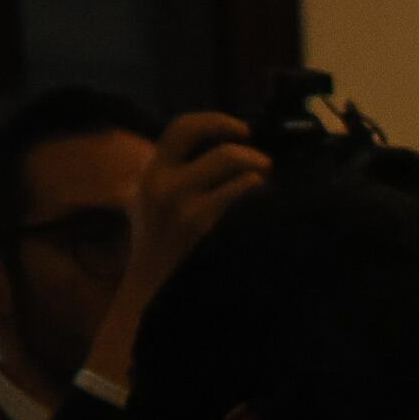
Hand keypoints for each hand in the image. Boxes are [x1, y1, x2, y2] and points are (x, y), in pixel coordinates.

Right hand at [84, 112, 269, 387]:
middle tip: (266, 167)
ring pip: (240, 169)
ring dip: (263, 178)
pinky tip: (267, 213)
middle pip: (219, 146)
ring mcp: (184, 207)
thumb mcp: (151, 209)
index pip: (181, 129)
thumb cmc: (161, 255)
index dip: (217, 121)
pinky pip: (246, 196)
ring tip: (268, 194)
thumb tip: (220, 157)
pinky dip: (264, 199)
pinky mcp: (204, 227)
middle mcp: (163, 186)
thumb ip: (174, 180)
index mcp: (151, 176)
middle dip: (250, 151)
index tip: (244, 128)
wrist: (150, 299)